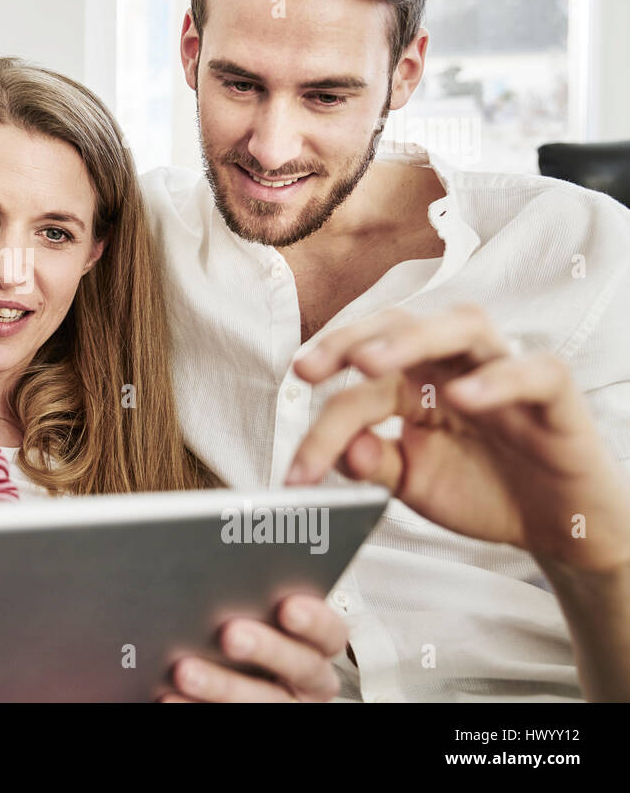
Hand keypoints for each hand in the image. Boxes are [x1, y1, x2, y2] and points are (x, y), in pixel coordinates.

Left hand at [160, 594, 346, 701]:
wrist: (217, 677)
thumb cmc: (233, 625)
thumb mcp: (251, 610)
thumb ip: (249, 596)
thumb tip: (217, 565)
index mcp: (315, 645)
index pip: (329, 633)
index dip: (314, 621)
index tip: (288, 606)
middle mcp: (308, 680)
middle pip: (301, 667)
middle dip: (266, 649)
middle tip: (230, 634)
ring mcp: (284, 704)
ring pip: (264, 701)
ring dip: (222, 686)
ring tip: (185, 670)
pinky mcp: (257, 719)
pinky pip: (228, 718)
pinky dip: (195, 707)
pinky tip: (169, 695)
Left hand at [287, 305, 629, 570]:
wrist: (556, 528)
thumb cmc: (484, 489)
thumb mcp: (413, 482)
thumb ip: (375, 464)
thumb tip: (344, 450)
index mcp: (413, 381)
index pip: (359, 380)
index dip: (320, 416)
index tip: (296, 468)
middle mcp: (453, 364)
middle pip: (400, 324)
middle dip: (349, 339)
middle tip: (309, 370)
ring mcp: (503, 372)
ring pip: (462, 325)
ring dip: (411, 339)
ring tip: (369, 365)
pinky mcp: (554, 393)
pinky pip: (531, 370)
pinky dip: (496, 379)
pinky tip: (462, 398)